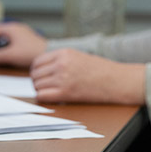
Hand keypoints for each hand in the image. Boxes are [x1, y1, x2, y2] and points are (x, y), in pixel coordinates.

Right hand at [0, 22, 46, 68]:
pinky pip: (10, 38)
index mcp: (11, 29)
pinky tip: (4, 51)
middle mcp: (16, 28)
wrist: (48, 54)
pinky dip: (3, 43)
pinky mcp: (26, 39)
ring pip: (4, 34)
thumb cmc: (33, 52)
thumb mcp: (10, 55)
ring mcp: (22, 33)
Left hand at [29, 48, 145, 104]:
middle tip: (43, 85)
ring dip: (39, 90)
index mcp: (64, 53)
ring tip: (48, 92)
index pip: (37, 61)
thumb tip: (43, 69)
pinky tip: (50, 98)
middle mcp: (61, 64)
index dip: (36, 70)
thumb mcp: (78, 56)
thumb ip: (60, 59)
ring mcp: (62, 78)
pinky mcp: (66, 93)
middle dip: (37, 81)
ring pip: (37, 85)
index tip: (40, 75)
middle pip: (35, 74)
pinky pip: (42, 96)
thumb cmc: (100, 70)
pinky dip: (43, 98)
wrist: (115, 80)